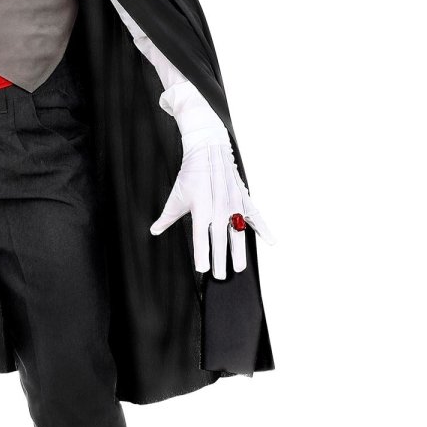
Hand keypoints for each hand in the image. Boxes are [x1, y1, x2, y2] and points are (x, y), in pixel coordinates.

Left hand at [149, 136, 274, 277]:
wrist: (208, 149)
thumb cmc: (191, 175)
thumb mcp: (176, 198)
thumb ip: (166, 218)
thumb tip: (154, 230)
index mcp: (200, 208)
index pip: (200, 237)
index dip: (201, 254)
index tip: (203, 269)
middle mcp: (218, 207)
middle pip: (220, 239)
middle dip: (220, 259)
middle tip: (219, 276)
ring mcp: (233, 203)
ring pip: (237, 232)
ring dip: (239, 251)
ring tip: (239, 267)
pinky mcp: (243, 198)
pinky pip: (256, 216)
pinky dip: (264, 229)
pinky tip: (271, 241)